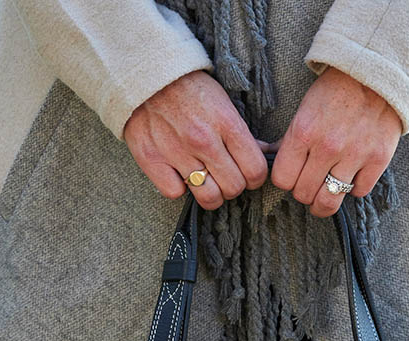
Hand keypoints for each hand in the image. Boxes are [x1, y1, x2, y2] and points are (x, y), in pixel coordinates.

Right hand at [124, 69, 271, 208]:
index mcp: (226, 123)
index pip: (255, 170)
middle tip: (225, 176)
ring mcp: (176, 151)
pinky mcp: (152, 159)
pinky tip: (180, 174)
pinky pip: (175, 193)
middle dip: (233, 186)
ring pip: (208, 197)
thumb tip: (262, 153)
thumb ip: (241, 132)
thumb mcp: (223, 102)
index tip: (248, 174)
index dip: (255, 177)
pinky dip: (179, 188)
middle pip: (233, 188)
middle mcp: (203, 140)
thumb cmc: (189, 88)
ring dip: (211, 193)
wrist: (146, 74)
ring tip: (207, 181)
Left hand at [270, 66, 402, 216]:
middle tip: (311, 183)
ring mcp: (354, 155)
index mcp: (304, 132)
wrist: (376, 73)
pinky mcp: (378, 160)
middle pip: (303, 195)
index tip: (293, 175)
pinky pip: (359, 192)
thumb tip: (268, 155)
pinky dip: (354, 187)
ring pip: (329, 202)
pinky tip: (352, 174)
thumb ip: (288, 138)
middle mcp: (327, 146)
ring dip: (324, 200)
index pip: (282, 179)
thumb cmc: (336, 91)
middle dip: (304, 192)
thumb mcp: (305, 109)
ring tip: (326, 193)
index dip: (286, 180)